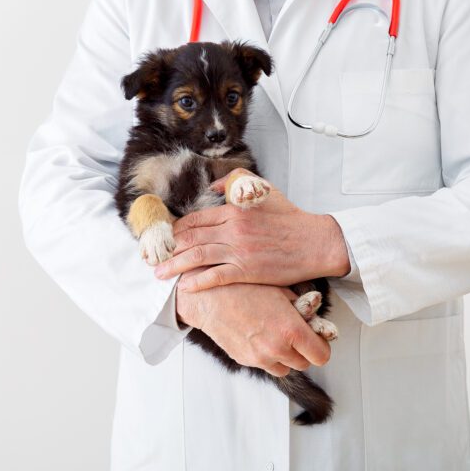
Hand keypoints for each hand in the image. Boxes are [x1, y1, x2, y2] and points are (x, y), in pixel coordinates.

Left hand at [155, 169, 350, 291]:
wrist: (315, 242)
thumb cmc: (292, 219)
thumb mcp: (264, 192)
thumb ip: (235, 184)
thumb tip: (213, 186)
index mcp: (234, 210)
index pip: (195, 220)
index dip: (176, 230)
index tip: (166, 238)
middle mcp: (233, 229)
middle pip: (190, 238)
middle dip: (169, 248)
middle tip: (154, 257)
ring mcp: (239, 251)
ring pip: (197, 257)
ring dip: (175, 266)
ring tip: (160, 273)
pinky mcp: (248, 270)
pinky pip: (216, 277)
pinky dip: (198, 282)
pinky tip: (185, 286)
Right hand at [176, 273, 330, 376]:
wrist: (209, 297)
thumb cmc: (246, 287)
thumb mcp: (281, 290)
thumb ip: (304, 308)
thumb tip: (317, 319)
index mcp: (291, 330)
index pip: (321, 355)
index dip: (321, 346)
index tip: (316, 339)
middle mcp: (277, 348)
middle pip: (305, 363)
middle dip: (304, 350)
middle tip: (297, 334)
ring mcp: (260, 357)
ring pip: (286, 369)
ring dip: (287, 357)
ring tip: (279, 336)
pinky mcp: (245, 360)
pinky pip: (267, 365)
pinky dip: (269, 357)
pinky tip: (262, 337)